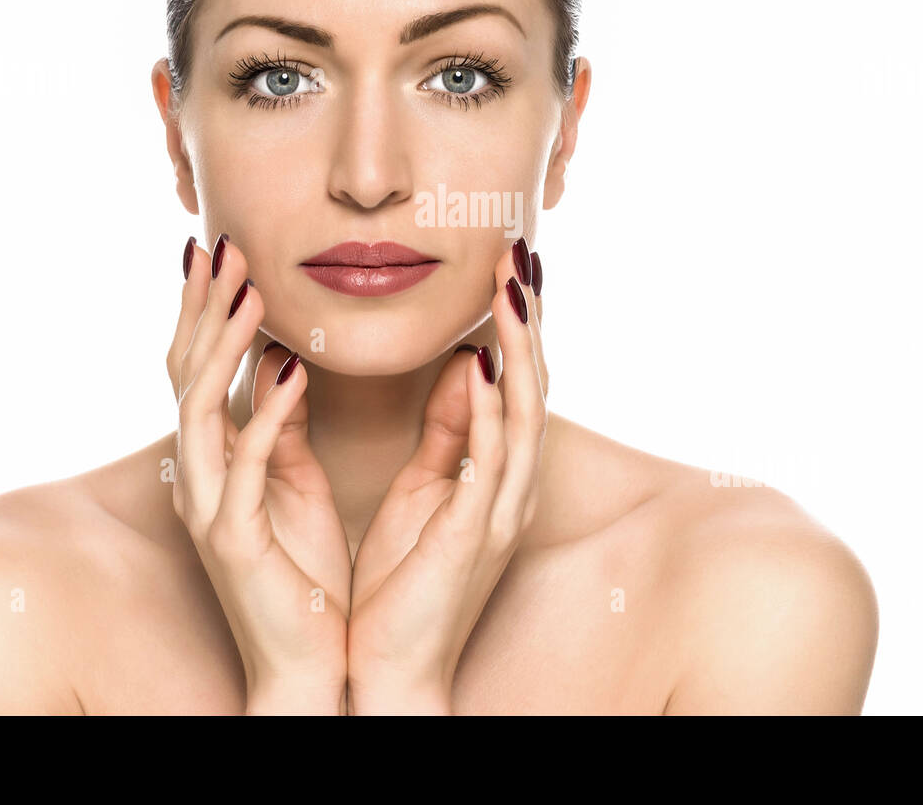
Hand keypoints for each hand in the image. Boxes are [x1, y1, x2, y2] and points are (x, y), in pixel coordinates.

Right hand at [168, 233, 350, 714]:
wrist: (311, 660)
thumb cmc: (304, 571)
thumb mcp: (294, 480)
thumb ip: (281, 421)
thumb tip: (282, 359)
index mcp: (217, 460)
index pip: (199, 369)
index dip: (206, 311)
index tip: (224, 252)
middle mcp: (201, 477)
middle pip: (185, 375)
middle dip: (202, 309)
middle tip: (221, 246)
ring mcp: (211, 508)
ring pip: (199, 410)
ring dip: (223, 346)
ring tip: (250, 292)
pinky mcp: (234, 541)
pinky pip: (245, 466)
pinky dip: (264, 415)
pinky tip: (289, 370)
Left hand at [346, 238, 547, 713]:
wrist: (389, 669)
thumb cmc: (405, 584)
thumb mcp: (426, 491)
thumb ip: (450, 430)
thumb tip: (466, 365)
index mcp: (495, 475)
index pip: (516, 384)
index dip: (517, 324)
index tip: (508, 264)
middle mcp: (509, 488)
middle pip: (533, 386)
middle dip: (528, 319)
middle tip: (521, 252)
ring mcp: (498, 514)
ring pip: (525, 415)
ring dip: (521, 349)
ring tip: (511, 287)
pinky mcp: (472, 538)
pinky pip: (490, 465)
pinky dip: (491, 412)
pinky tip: (484, 365)